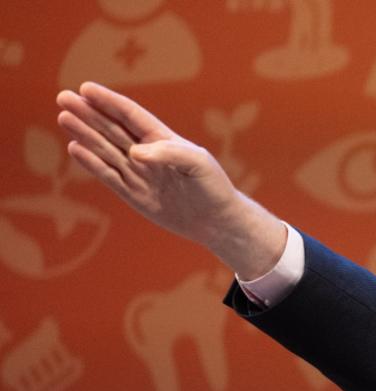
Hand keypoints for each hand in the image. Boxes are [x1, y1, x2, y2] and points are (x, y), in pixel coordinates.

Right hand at [56, 82, 284, 278]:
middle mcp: (146, 153)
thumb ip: (169, 154)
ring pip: (105, 149)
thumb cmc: (212, 186)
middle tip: (63, 97)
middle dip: (88, 113)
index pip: (131, 116)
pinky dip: (92, 163)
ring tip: (64, 117)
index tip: (86, 88)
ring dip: (85, 134)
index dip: (109, 102)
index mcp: (162, 139)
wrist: (216, 221)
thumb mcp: (198, 164)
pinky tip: (75, 148)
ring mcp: (137, 173)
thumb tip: (135, 153)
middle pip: (111, 128)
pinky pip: (108, 175)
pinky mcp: (132, 194)